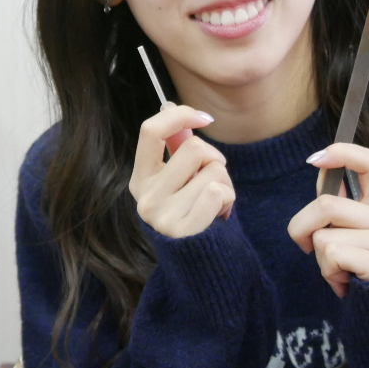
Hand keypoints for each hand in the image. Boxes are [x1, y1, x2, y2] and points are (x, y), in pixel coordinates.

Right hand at [129, 104, 233, 237]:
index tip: (205, 118)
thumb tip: (169, 105)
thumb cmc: (192, 212)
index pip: (150, 131)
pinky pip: (217, 192)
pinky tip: (220, 213)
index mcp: (140, 179)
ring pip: (212, 170)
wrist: (200, 262)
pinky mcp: (182, 230)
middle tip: (214, 178)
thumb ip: (174, 148)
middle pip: (193, 147)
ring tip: (217, 201)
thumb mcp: (178, 180)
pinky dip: (228, 198)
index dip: (180, 115)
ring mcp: (160, 215)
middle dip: (214, 158)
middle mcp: (145, 196)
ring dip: (226, 182)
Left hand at [288, 143, 368, 297]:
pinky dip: (328, 272)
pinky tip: (347, 282)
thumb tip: (321, 165)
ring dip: (320, 258)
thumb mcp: (350, 232)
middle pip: (326, 206)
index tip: (314, 159)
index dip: (343, 153)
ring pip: (324, 236)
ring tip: (342, 270)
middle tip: (312, 249)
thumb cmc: (359, 268)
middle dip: (302, 228)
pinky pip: (332, 255)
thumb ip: (337, 203)